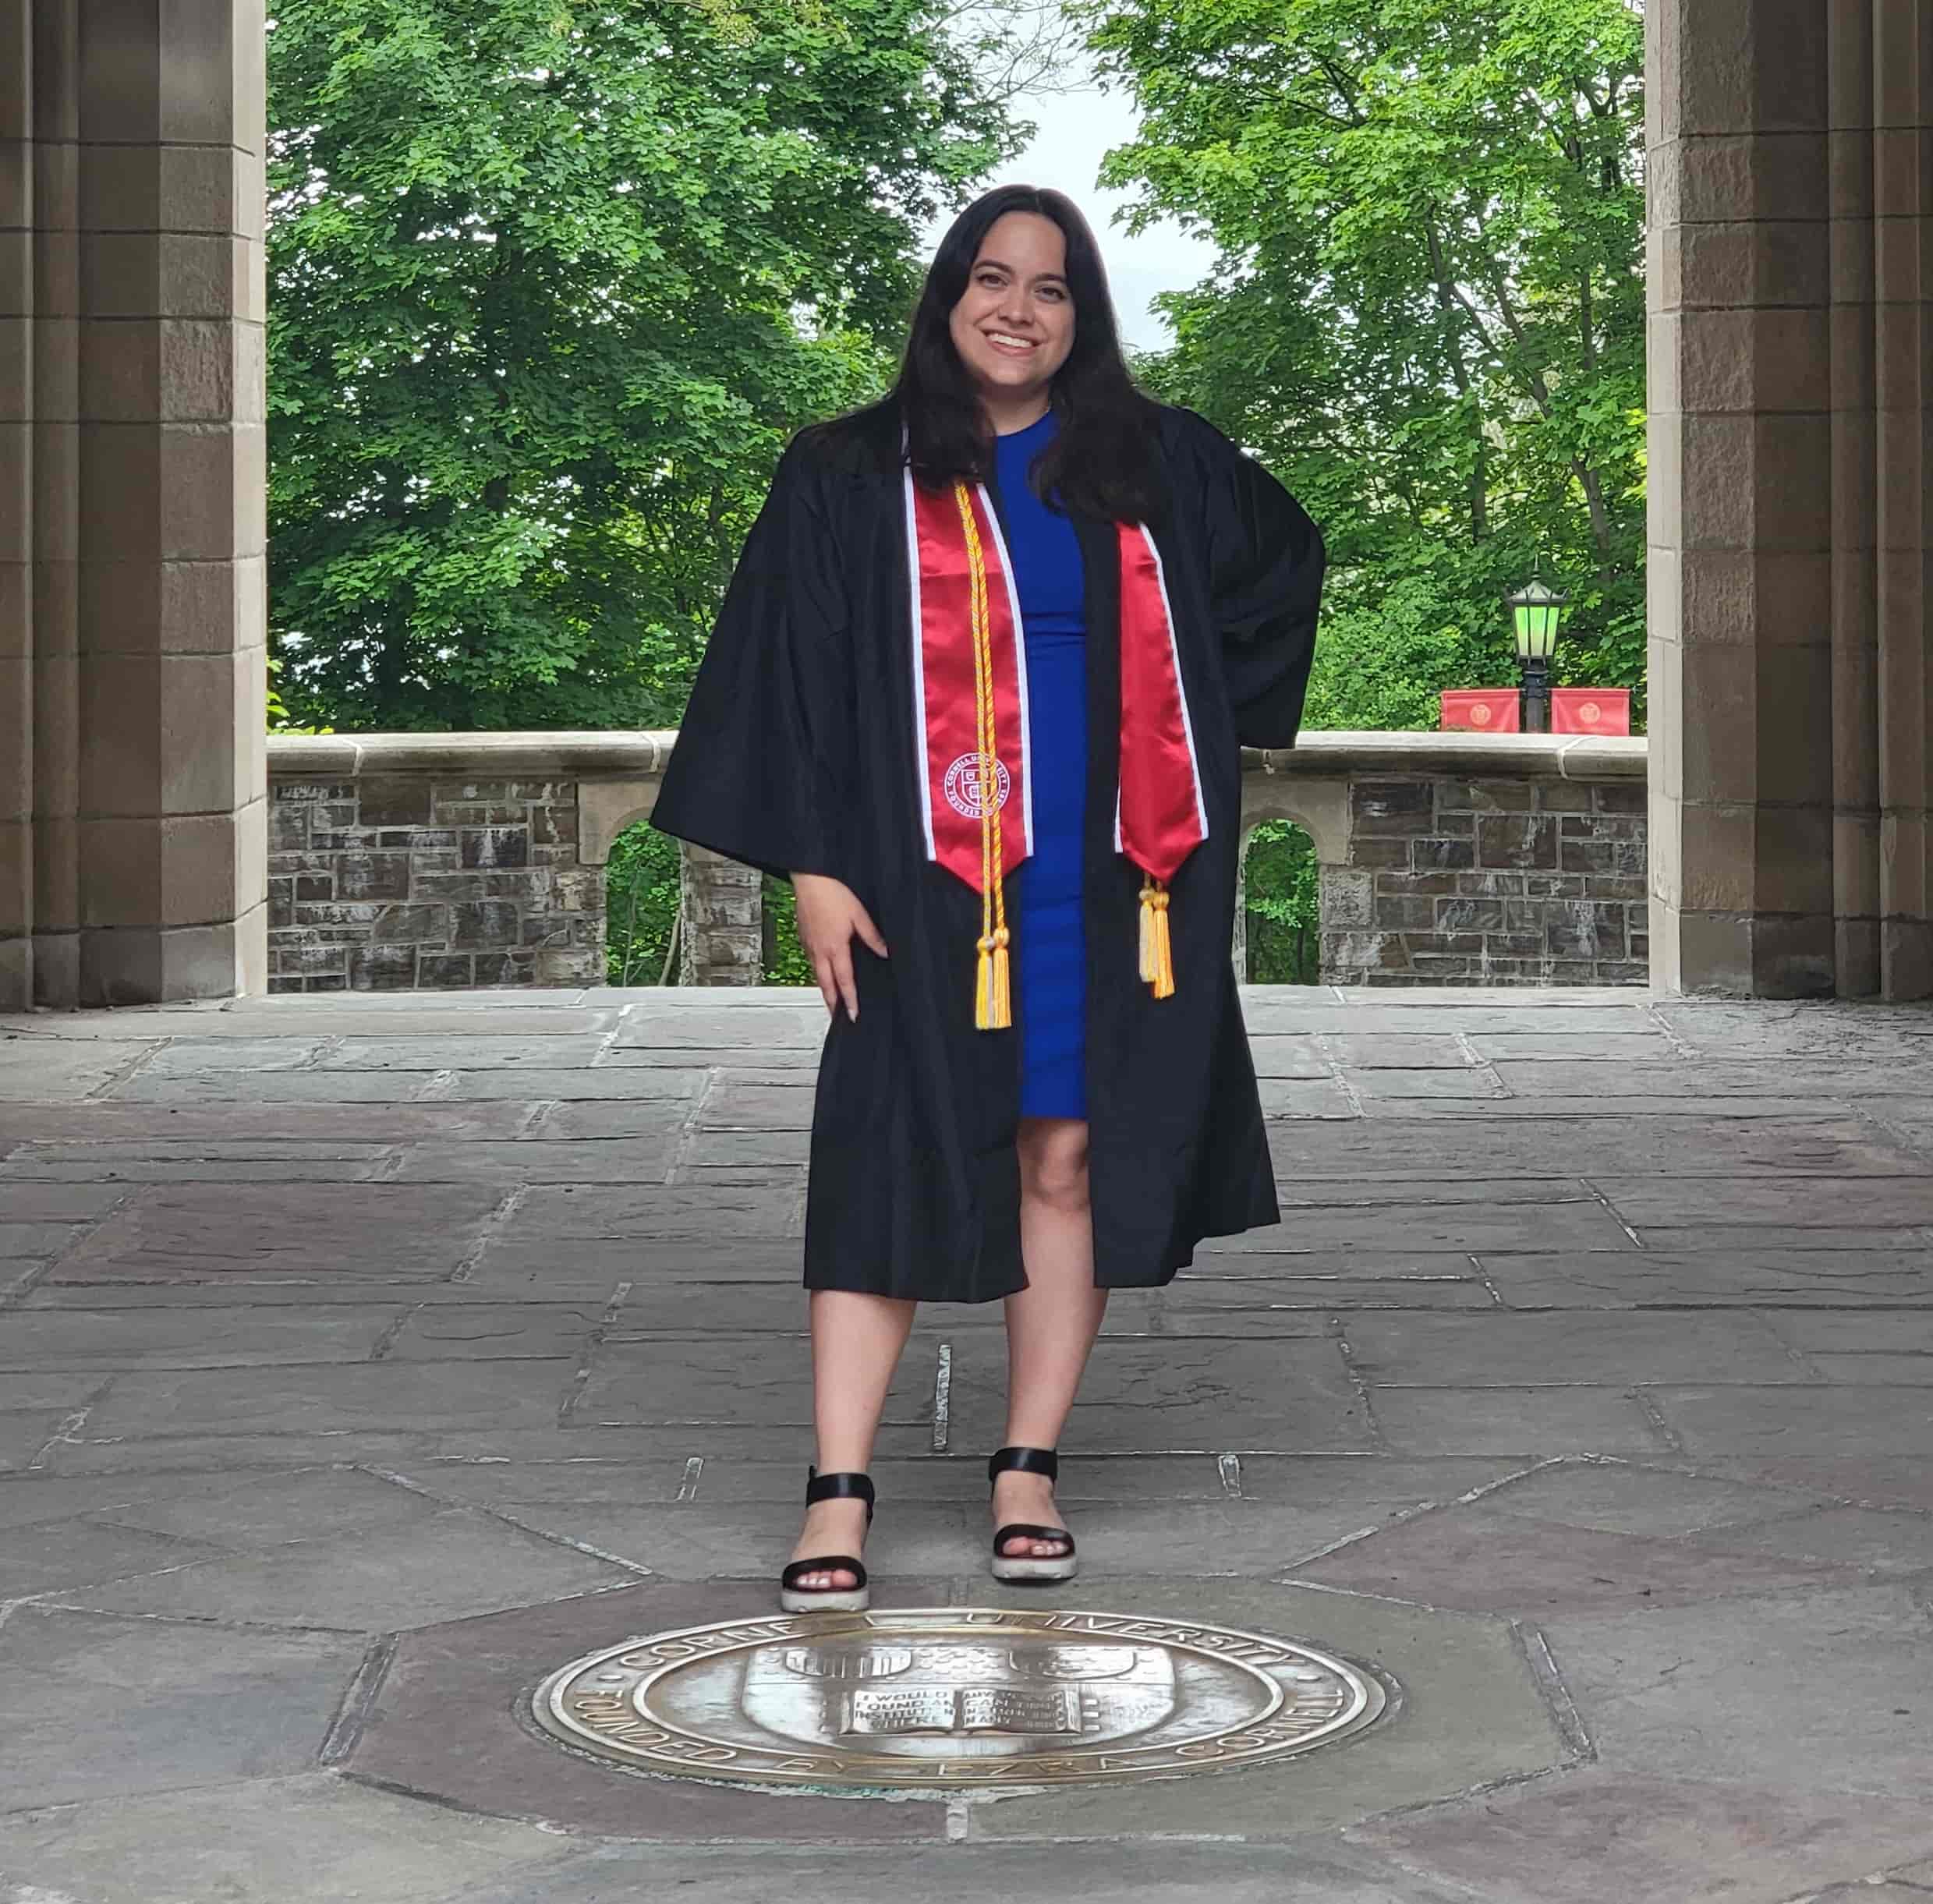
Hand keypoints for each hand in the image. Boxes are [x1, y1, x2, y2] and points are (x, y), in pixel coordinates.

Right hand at [791, 873, 887, 1020]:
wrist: (810, 879)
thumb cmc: (833, 893)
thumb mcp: (859, 914)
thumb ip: (872, 936)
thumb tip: (884, 953)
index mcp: (835, 948)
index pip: (844, 981)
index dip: (849, 1000)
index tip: (853, 1015)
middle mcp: (819, 951)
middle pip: (825, 985)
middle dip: (832, 1004)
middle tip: (838, 1018)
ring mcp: (809, 945)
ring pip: (817, 975)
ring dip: (825, 991)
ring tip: (831, 1002)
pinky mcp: (804, 938)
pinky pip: (812, 963)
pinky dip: (818, 975)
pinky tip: (823, 975)